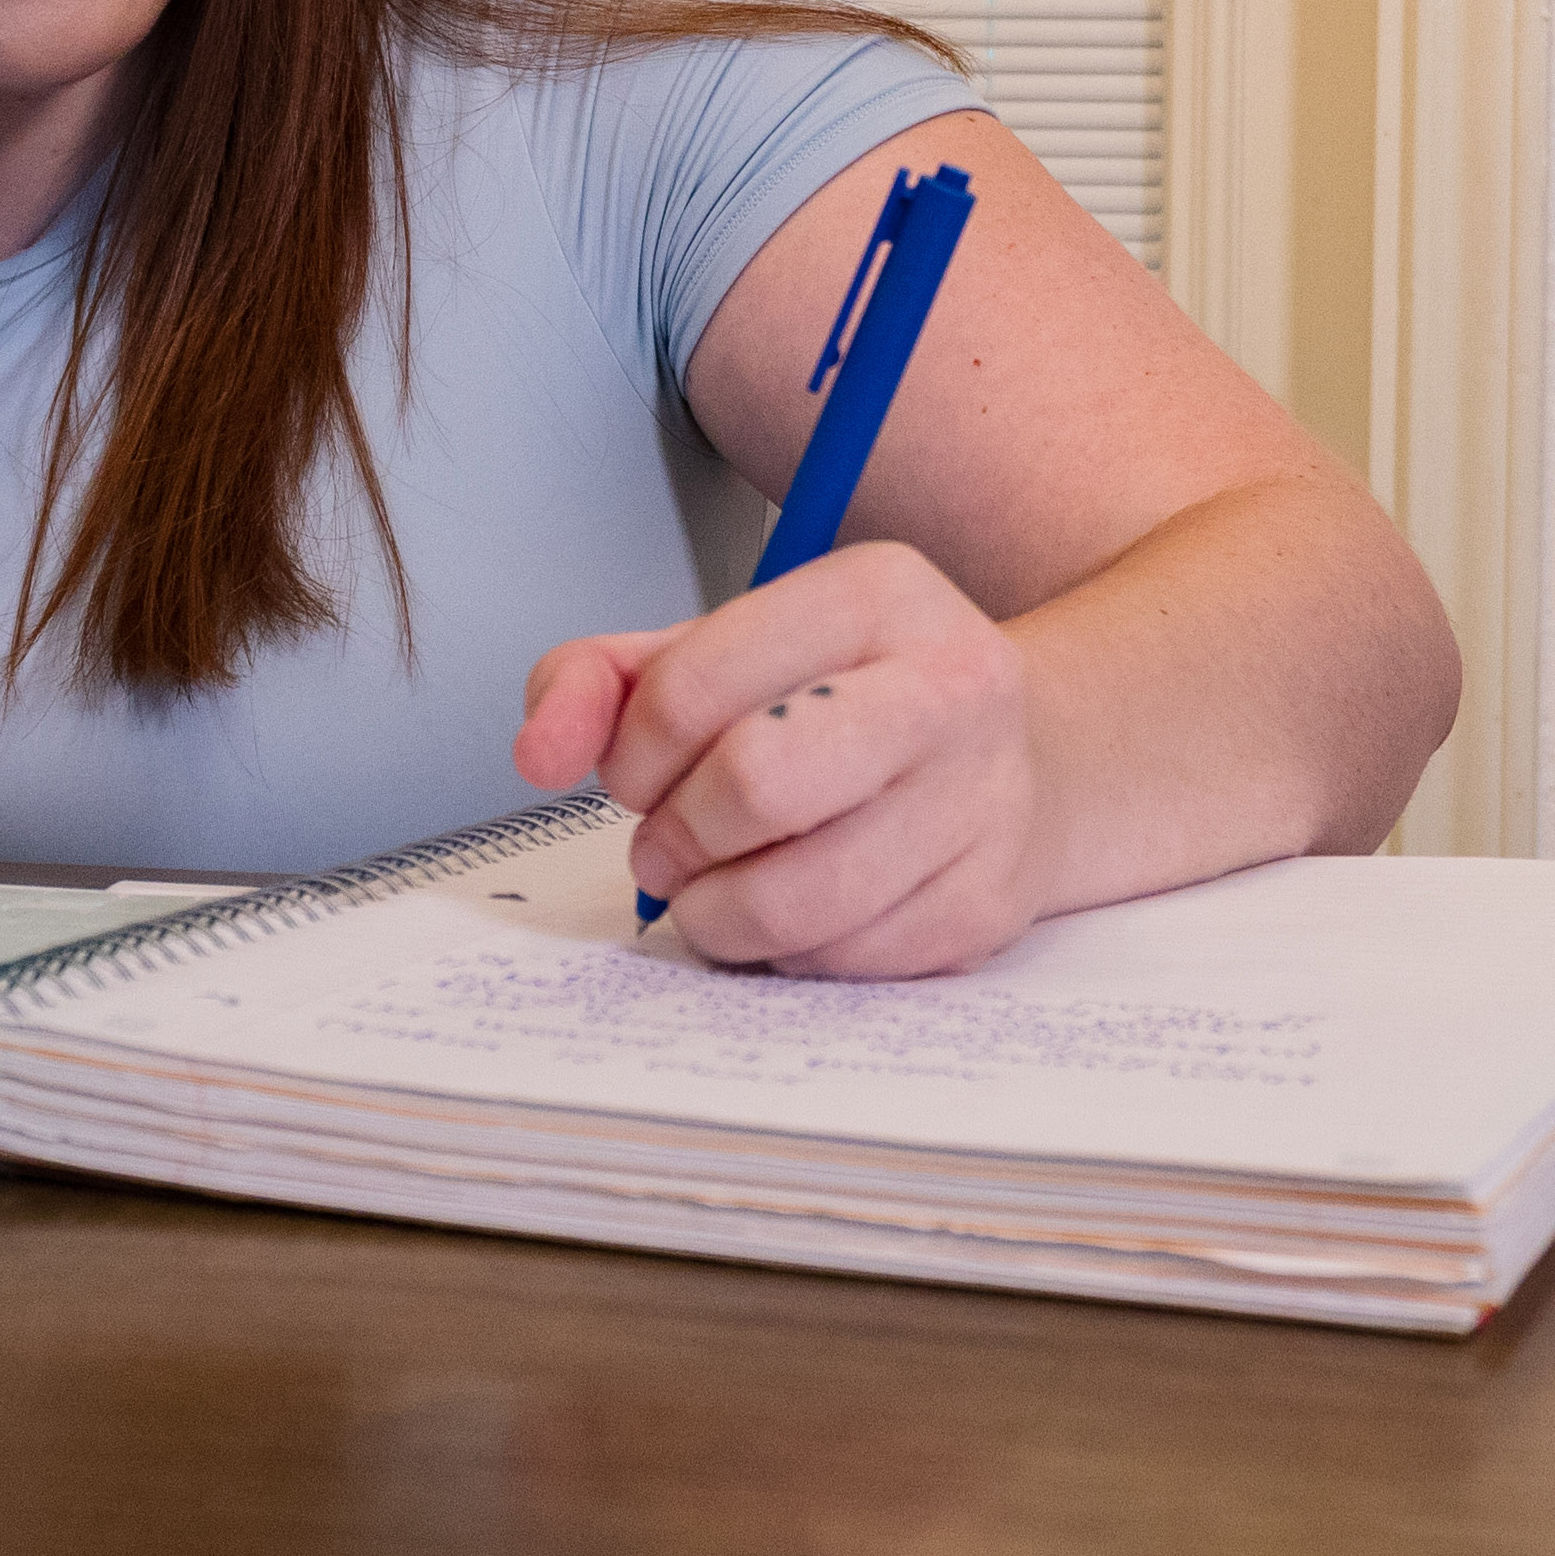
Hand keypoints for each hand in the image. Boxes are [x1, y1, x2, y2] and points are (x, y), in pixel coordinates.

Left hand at [510, 543, 1050, 979]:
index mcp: (874, 594)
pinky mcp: (987, 900)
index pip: (693, 685)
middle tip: (666, 846)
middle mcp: (950, 684)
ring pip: (798, 899)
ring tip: (716, 889)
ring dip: (719, 914)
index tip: (634, 775)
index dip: (630, 755)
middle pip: (756, 784)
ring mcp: (983, 798)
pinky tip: (796, 912)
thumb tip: (540, 754)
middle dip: (677, 836)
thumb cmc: (837, 704)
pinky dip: (787, 954)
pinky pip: (841, 961)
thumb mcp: (718, 652)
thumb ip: (600, 682)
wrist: (1014, 759)